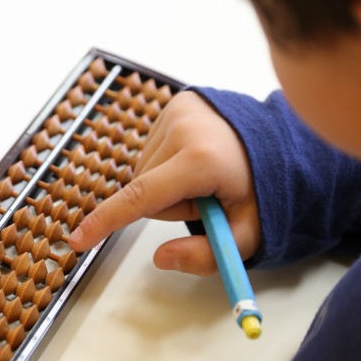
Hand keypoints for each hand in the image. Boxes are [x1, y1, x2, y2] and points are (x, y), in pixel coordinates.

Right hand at [68, 91, 261, 275]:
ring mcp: (178, 111)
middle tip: (207, 198)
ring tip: (204, 176)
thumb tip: (160, 258)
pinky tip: (197, 158)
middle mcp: (184, 129)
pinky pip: (152, 148)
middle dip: (168, 204)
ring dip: (166, 183)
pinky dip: (168, 161)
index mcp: (202, 161)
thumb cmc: (265, 190)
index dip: (106, 222)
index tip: (77, 240)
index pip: (141, 198)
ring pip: (144, 169)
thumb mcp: (247, 236)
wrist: (283, 141)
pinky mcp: (176, 102)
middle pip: (144, 188)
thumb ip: (206, 257)